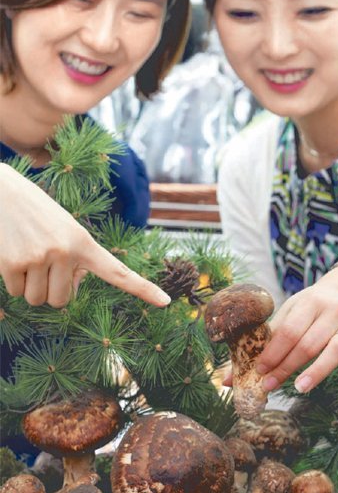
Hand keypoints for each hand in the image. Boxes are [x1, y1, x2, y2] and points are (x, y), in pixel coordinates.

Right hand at [0, 164, 170, 307]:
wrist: (0, 190)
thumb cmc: (34, 212)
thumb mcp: (64, 228)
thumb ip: (75, 258)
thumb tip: (71, 290)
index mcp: (84, 242)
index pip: (117, 271)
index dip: (142, 288)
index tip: (165, 302)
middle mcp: (65, 251)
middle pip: (62, 302)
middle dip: (51, 290)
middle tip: (43, 266)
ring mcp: (39, 258)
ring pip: (38, 300)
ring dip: (30, 287)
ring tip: (26, 256)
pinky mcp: (13, 263)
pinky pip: (16, 293)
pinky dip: (12, 281)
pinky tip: (11, 255)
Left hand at [251, 273, 337, 393]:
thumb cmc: (307, 309)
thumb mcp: (285, 316)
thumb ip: (261, 345)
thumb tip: (229, 380)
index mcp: (308, 303)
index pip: (288, 331)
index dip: (272, 352)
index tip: (258, 371)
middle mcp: (331, 312)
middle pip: (307, 343)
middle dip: (286, 367)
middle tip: (269, 386)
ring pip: (335, 349)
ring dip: (317, 370)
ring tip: (301, 387)